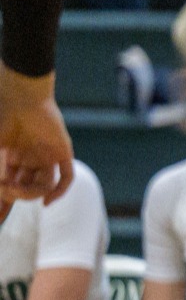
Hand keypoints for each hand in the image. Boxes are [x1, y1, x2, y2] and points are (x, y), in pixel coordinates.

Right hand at [0, 69, 73, 219]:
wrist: (20, 96)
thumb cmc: (1, 118)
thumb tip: (0, 188)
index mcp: (10, 157)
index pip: (8, 186)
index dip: (3, 204)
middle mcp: (29, 158)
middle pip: (25, 188)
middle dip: (14, 195)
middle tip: (5, 189)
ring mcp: (46, 156)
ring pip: (43, 185)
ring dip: (30, 193)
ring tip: (17, 189)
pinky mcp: (62, 152)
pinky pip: (66, 178)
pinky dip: (59, 192)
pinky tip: (47, 201)